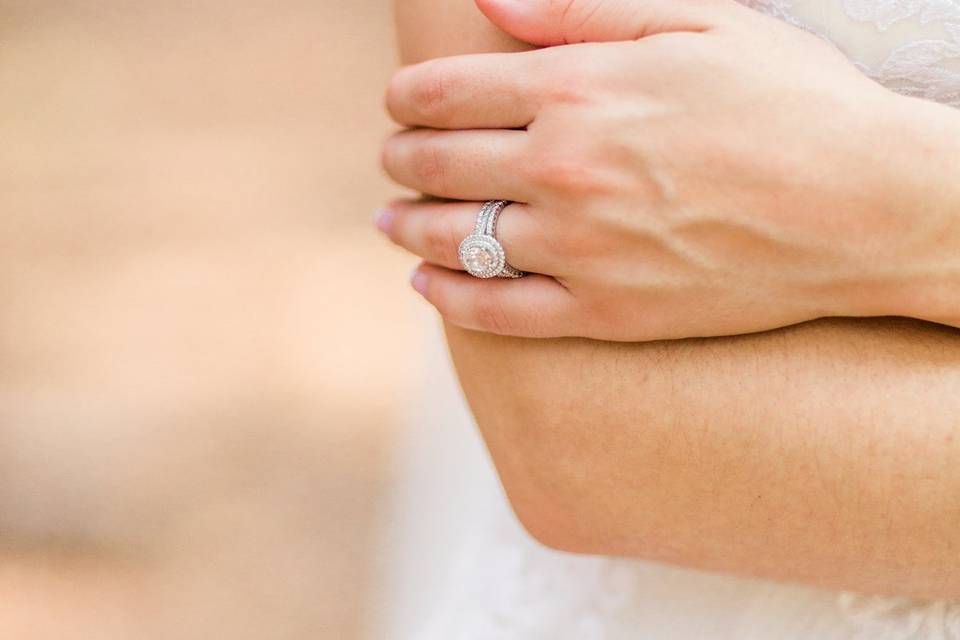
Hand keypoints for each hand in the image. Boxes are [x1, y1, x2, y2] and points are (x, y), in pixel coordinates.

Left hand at [379, 0, 959, 339]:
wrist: (866, 207)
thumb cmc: (790, 103)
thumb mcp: (694, 22)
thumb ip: (576, 8)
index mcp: (576, 92)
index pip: (443, 92)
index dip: (406, 96)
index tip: (400, 102)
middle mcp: (563, 172)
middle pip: (435, 165)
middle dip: (401, 157)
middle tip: (395, 158)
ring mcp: (580, 250)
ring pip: (452, 240)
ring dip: (406, 225)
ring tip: (390, 221)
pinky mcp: (604, 314)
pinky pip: (496, 313)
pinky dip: (447, 297)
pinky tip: (425, 282)